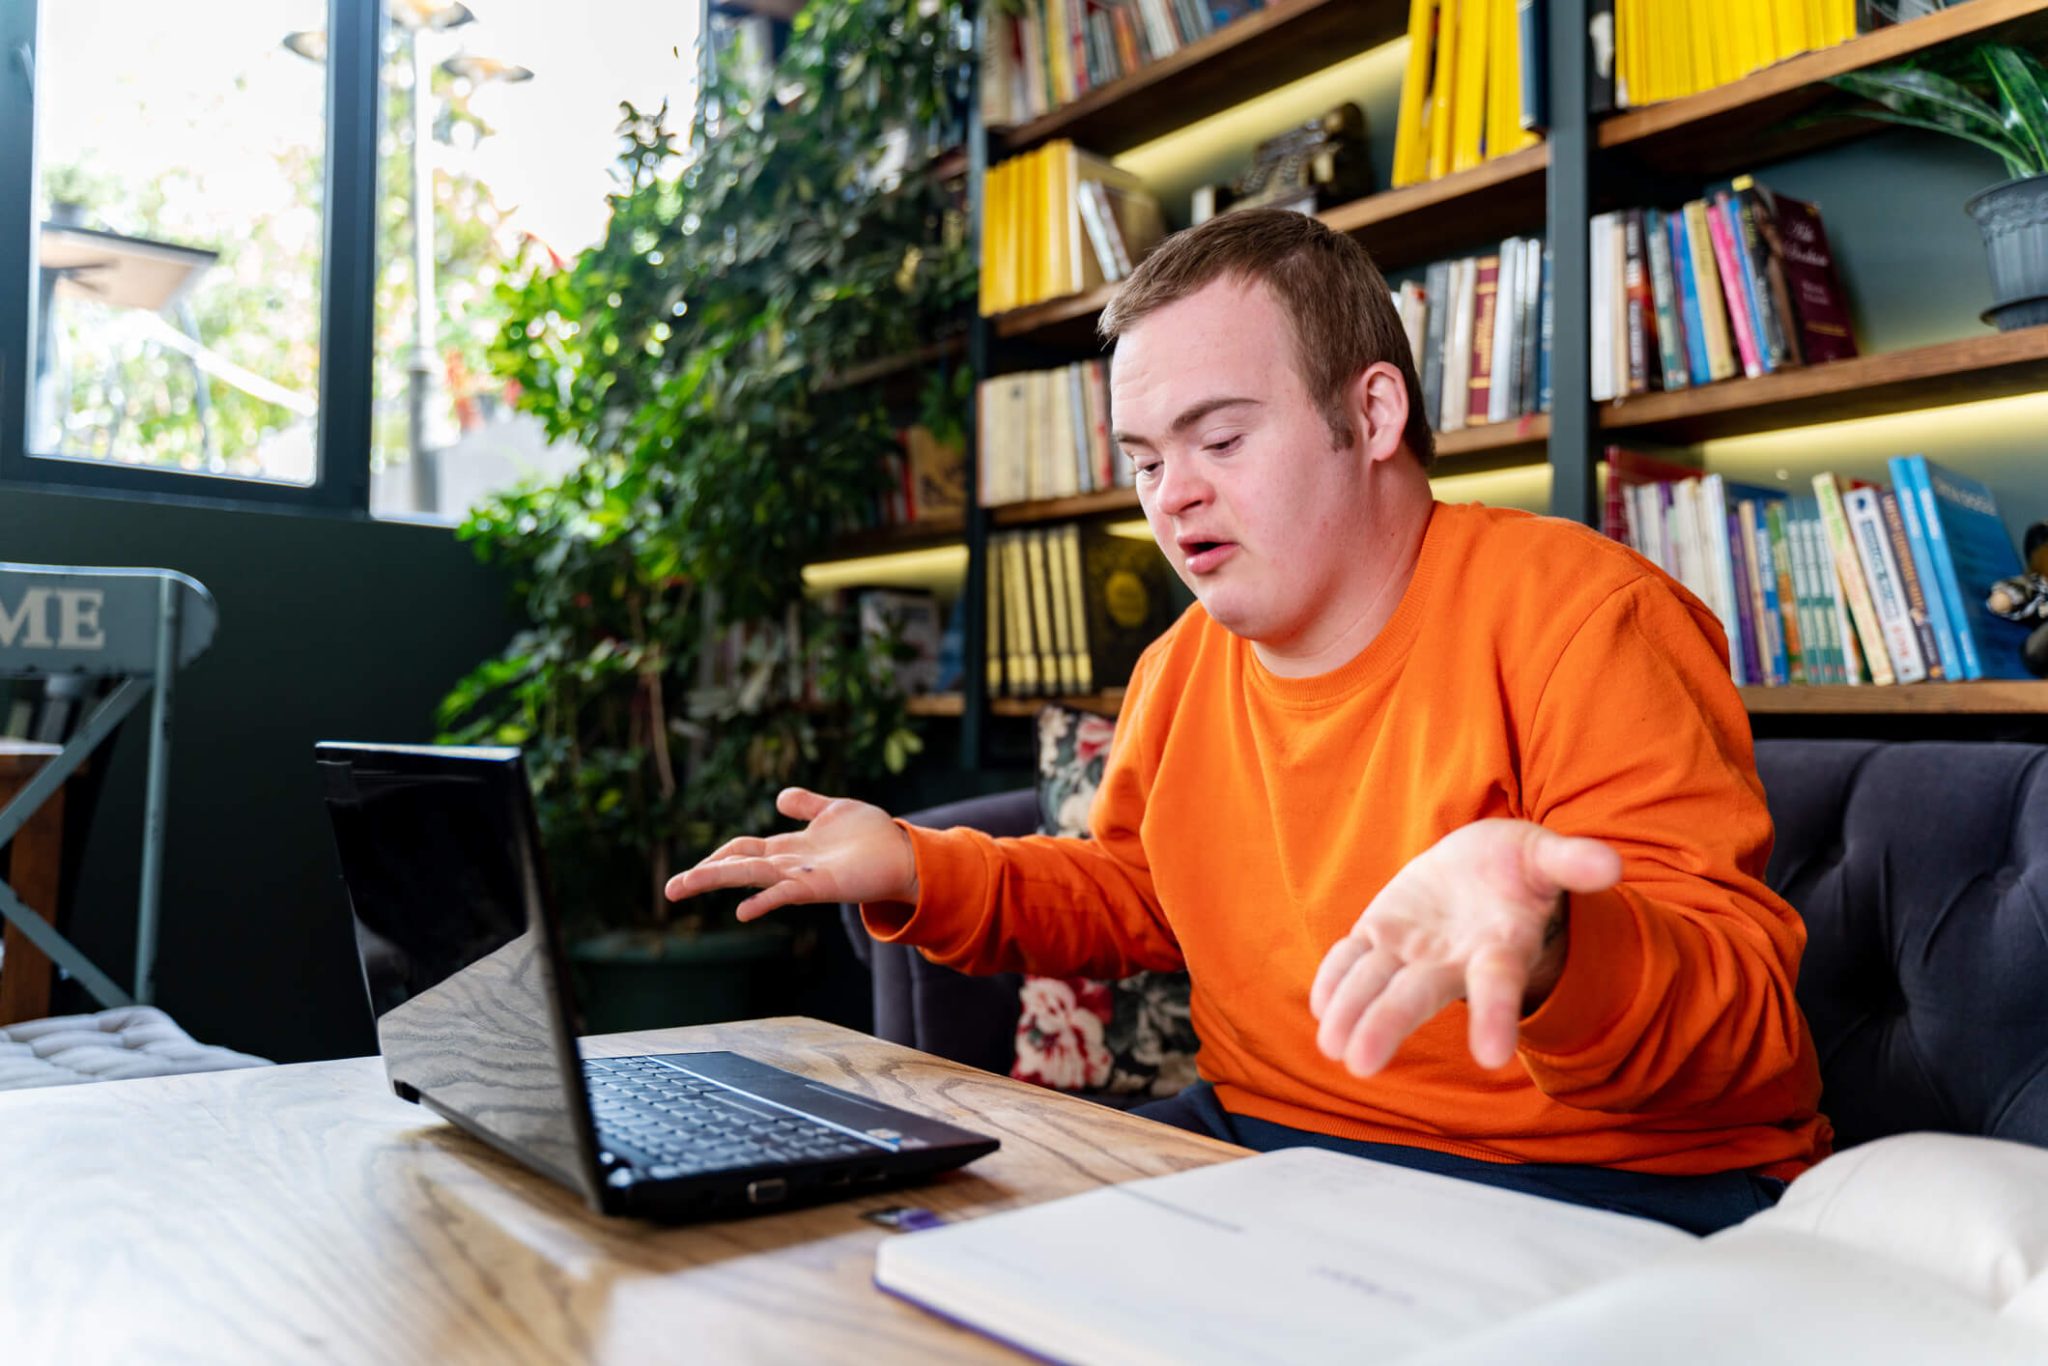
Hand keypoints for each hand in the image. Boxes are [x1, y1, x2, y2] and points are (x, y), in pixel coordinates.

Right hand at [662, 788, 916, 921]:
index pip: (742, 852)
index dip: (716, 858)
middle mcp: (789, 864)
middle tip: (670, 889)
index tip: (691, 871)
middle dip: (703, 876)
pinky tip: (742, 910)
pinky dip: (764, 900)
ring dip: (717, 881)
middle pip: (737, 867)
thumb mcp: (833, 809)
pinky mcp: (819, 886)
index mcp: (788, 848)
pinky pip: (785, 893)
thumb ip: (805, 805)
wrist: (904, 854)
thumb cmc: (872, 836)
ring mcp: (801, 877)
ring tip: (683, 888)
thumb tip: (779, 798)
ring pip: (751, 877)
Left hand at [1308, 820, 1621, 1075]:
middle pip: (1418, 996)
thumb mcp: (1546, 857)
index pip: (1496, 984)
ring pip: (1376, 984)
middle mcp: (1451, 962)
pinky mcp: (1379, 934)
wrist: (1481, 866)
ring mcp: (1411, 952)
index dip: (1494, 1015)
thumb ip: (1573, 863)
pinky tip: (1321, 1006)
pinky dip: (1334, 980)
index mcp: (1498, 947)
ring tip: (1331, 1047)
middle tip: (1361, 1065)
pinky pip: (1350, 960)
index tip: (1490, 1058)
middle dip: (1389, 1025)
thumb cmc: (1519, 868)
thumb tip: (1613, 867)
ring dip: (1351, 1012)